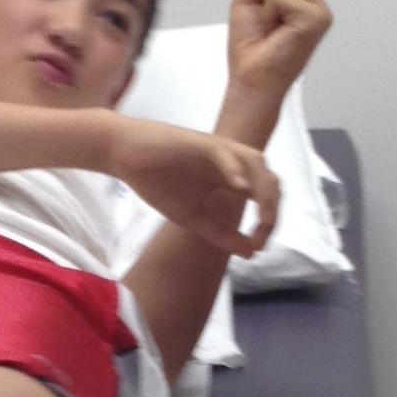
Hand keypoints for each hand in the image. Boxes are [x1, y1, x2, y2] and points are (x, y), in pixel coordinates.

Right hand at [110, 116, 279, 255]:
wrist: (124, 156)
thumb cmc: (157, 181)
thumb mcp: (192, 216)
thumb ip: (220, 233)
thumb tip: (251, 253)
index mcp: (231, 178)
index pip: (264, 197)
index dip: (268, 222)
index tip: (259, 246)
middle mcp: (232, 162)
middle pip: (268, 179)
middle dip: (272, 208)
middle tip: (263, 235)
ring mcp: (218, 150)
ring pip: (255, 162)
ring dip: (264, 190)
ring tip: (263, 218)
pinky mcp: (199, 143)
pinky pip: (223, 153)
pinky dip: (233, 168)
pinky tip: (239, 187)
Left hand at [226, 0, 330, 104]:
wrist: (251, 77)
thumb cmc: (250, 46)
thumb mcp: (246, 0)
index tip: (265, 11)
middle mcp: (317, 4)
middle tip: (270, 22)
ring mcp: (320, 12)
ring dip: (269, 5)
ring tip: (274, 28)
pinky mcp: (316, 20)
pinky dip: (271, 12)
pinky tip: (279, 32)